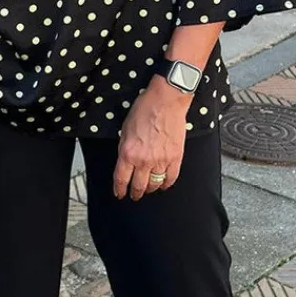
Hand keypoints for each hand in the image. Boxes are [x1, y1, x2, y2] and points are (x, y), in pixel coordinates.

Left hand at [113, 78, 189, 200]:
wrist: (166, 101)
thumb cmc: (145, 109)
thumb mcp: (125, 129)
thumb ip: (124, 149)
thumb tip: (125, 162)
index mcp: (128, 152)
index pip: (121, 179)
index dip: (119, 190)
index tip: (119, 193)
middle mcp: (144, 160)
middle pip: (138, 186)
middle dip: (134, 193)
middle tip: (134, 195)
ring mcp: (161, 160)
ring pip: (154, 185)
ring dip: (150, 189)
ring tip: (148, 190)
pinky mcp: (175, 158)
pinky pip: (171, 178)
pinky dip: (166, 184)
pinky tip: (163, 184)